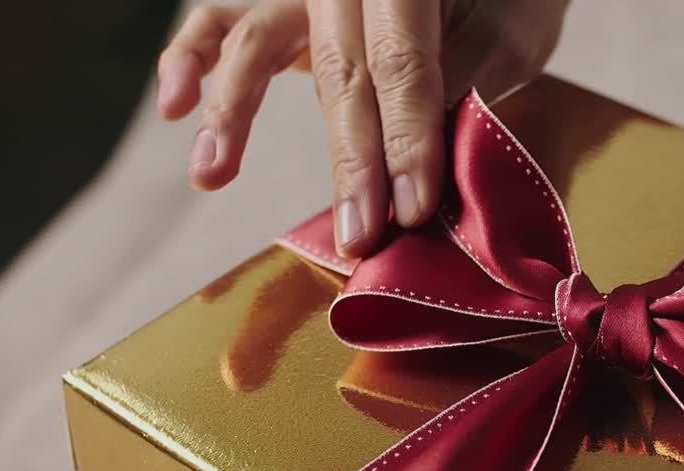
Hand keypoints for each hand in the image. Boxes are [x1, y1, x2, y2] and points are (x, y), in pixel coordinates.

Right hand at [157, 0, 568, 255]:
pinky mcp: (279, 0)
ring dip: (234, 113)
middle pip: (339, 69)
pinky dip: (189, 59)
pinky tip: (174, 106)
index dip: (409, 140)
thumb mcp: (509, 29)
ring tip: (210, 174)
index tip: (413, 207)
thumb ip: (464, 81)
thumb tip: (424, 165)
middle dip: (350, 160)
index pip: (403, 64)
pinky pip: (218, 20)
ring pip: (258, 41)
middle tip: (359, 234)